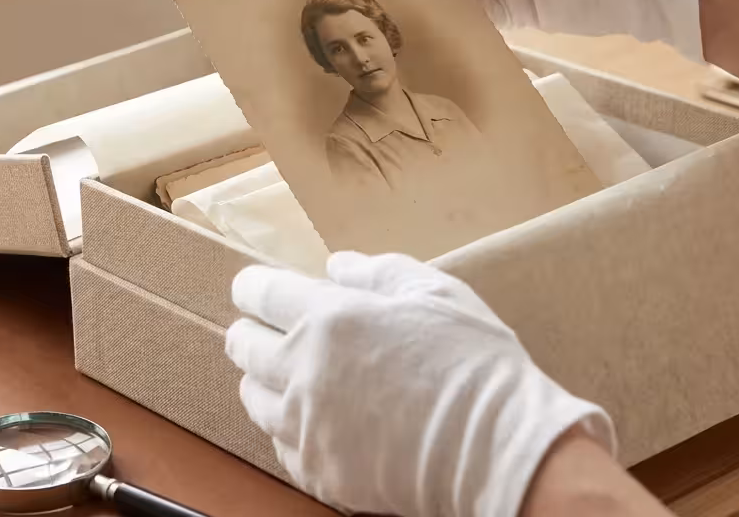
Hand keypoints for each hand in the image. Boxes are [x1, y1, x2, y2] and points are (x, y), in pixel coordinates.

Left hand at [225, 252, 614, 516]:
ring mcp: (306, 425)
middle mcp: (305, 370)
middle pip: (244, 345)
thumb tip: (336, 267)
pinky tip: (317, 421)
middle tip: (268, 332)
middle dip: (252, 332)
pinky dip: (291, 429)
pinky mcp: (317, 471)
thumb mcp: (435, 292)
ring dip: (265, 381)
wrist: (495, 447)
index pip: (261, 292)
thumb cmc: (472, 364)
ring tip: (291, 377)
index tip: (254, 289)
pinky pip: (281, 445)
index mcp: (330, 318)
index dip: (252, 287)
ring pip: (253, 398)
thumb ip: (378, 271)